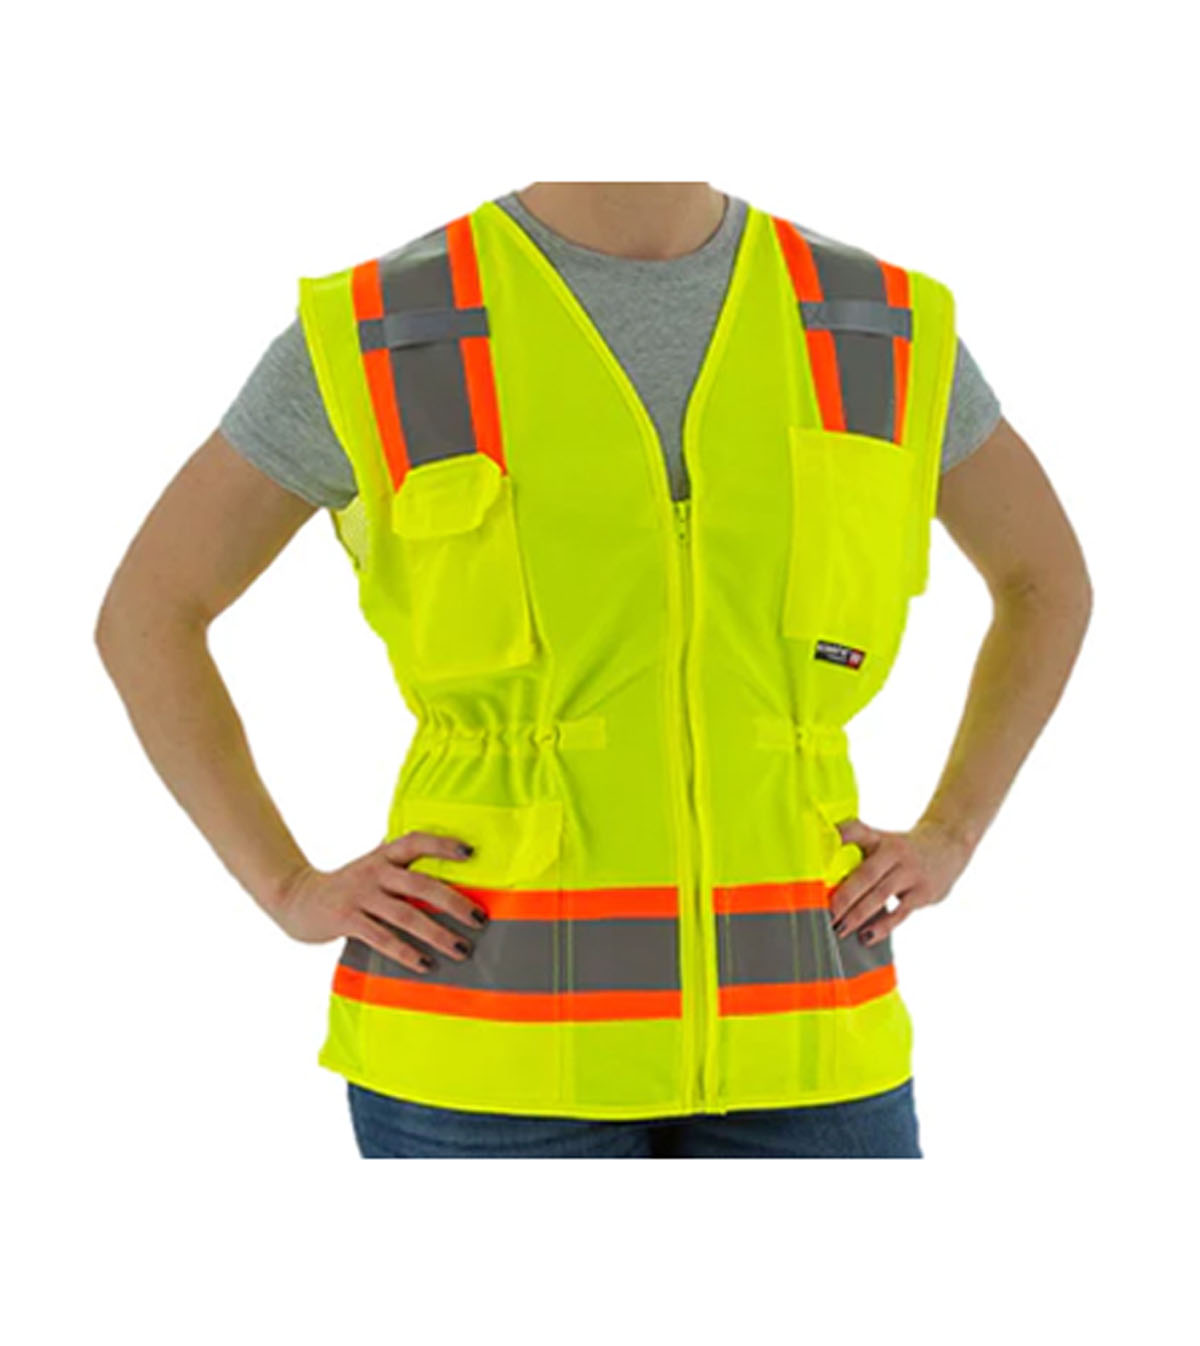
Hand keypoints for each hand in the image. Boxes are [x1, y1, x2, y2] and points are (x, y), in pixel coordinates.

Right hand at [269, 831, 489, 973]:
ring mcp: (360, 895)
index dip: (443, 844)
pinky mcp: (346, 919)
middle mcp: (374, 872)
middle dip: (454, 902)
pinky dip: (405, 952)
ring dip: (437, 934)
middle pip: (421, 884)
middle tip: (480, 919)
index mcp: (384, 856)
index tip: (471, 852)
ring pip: (406, 915)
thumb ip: (400, 869)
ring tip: (461, 949)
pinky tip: (425, 964)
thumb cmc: (347, 887)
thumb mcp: (372, 869)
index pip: (416, 842)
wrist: (296, 898)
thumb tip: (447, 877)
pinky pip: (381, 938)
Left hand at [827, 817, 973, 946]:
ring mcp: (911, 873)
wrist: (948, 845)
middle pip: (866, 874)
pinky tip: (867, 936)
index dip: (840, 836)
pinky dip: (883, 926)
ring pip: (881, 895)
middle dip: (844, 895)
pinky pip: (900, 912)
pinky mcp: (923, 893)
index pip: (857, 832)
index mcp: (880, 839)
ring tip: (840, 929)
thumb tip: (821, 850)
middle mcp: (895, 853)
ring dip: (858, 914)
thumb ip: (853, 842)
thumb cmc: (902, 848)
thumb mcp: (881, 839)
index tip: (821, 849)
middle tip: (826, 913)